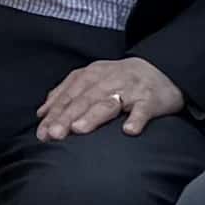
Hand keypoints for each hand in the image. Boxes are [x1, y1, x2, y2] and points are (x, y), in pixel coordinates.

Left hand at [35, 54, 185, 141]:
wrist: (162, 71)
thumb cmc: (121, 80)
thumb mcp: (92, 80)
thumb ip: (67, 93)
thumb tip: (42, 112)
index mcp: (92, 75)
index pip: (69, 95)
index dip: (54, 113)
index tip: (42, 132)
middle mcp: (108, 80)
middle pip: (84, 99)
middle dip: (67, 116)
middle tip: (54, 134)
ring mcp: (130, 89)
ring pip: (109, 103)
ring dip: (93, 116)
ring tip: (79, 129)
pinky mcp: (150, 100)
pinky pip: (143, 110)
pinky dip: (136, 119)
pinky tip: (129, 130)